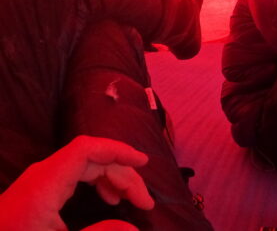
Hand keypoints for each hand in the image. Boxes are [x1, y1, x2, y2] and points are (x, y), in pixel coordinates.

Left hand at [0, 135, 153, 230]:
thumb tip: (133, 229)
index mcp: (45, 183)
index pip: (87, 148)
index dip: (118, 150)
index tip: (145, 163)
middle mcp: (41, 175)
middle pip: (91, 158)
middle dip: (122, 174)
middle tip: (144, 202)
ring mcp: (38, 183)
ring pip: (84, 166)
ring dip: (111, 179)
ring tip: (130, 200)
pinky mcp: (36, 193)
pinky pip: (74, 176)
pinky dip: (96, 183)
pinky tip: (107, 199)